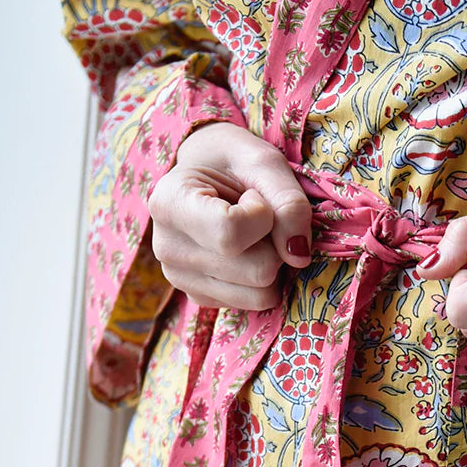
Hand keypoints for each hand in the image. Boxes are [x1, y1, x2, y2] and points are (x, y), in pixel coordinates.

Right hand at [148, 122, 312, 309]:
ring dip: (272, 262)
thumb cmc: (235, 162)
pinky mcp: (200, 298)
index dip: (263, 216)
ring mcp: (181, 279)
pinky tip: (245, 251)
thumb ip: (289, 203)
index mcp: (170, 204)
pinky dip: (263, 279)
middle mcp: (167, 248)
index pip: (231, 234)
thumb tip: (298, 257)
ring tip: (251, 233)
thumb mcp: (266, 163)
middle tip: (258, 216)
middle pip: (257, 271)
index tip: (252, 196)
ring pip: (261, 294)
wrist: (209, 173)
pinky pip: (255, 303)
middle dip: (275, 243)